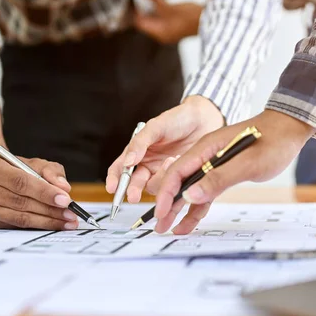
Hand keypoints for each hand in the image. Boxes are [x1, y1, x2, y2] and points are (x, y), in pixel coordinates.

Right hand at [0, 155, 78, 229]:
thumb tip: (64, 187)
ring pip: (19, 218)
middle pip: (21, 202)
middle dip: (50, 210)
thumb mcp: (33, 163)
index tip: (65, 200)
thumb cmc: (15, 169)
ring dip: (47, 221)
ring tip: (67, 222)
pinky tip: (53, 225)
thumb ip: (51, 171)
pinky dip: (38, 226)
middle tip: (71, 214)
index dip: (44, 192)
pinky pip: (16, 226)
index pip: (21, 182)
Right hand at [106, 96, 223, 200]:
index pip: (120, 169)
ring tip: (171, 160)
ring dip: (159, 178)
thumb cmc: (178, 119)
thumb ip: (140, 143)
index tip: (112, 188)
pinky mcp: (177, 177)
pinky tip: (177, 162)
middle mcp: (147, 165)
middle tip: (134, 195)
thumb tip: (127, 161)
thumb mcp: (156, 127)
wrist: (203, 119)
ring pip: (153, 187)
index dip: (114, 180)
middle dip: (133, 189)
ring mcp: (162, 172)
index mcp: (137, 152)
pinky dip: (173, 178)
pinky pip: (170, 186)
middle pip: (134, 183)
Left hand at [134, 0, 202, 43]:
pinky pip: (164, 17)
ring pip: (156, 18)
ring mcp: (170, 31)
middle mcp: (163, 35)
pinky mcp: (177, 26)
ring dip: (154, 7)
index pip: (140, 23)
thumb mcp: (168, 6)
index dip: (137, 11)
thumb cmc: (190, 18)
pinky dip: (162, 9)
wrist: (209, 20)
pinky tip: (163, 0)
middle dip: (146, 7)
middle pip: (148, 21)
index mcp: (159, 34)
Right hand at [153, 110, 315, 233]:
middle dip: (168, 205)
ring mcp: (214, 164)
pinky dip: (198, 207)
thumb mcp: (247, 163)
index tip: (161, 212)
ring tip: (170, 230)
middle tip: (159, 227)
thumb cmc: (273, 141)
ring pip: (192, 190)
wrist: (290, 129)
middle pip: (180, 182)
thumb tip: (189, 196)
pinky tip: (189, 222)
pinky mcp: (224, 172)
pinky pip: (206, 192)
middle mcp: (206, 155)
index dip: (166, 193)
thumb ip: (218, 178)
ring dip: (180, 210)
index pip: (177, 171)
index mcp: (206, 148)